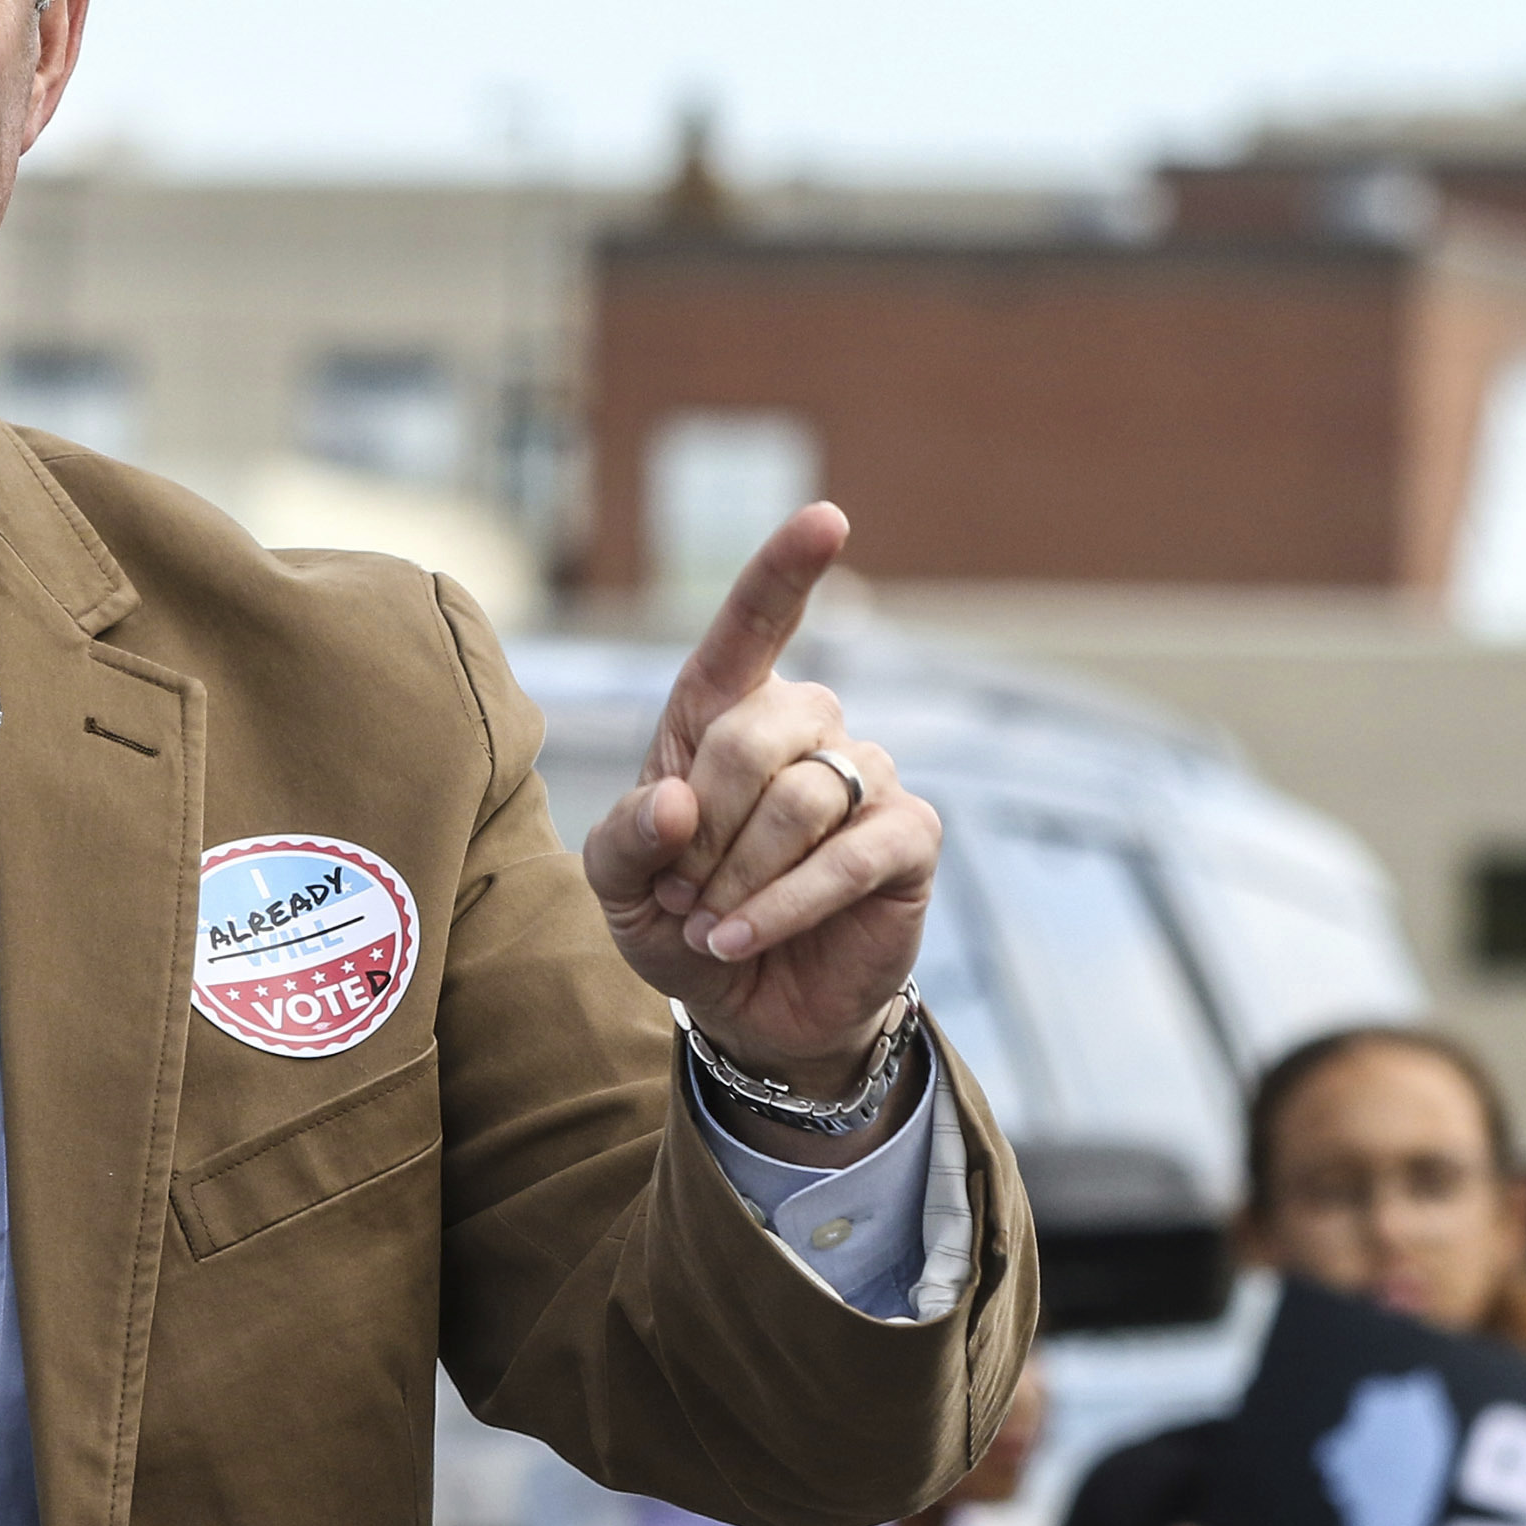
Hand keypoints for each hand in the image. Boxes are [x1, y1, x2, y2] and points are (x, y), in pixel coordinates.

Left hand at [583, 504, 937, 1087]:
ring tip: (714, 918)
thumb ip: (622, 839)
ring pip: (800, 798)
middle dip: (703, 826)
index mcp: (722, 713)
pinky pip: (853, 853)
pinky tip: (743, 938)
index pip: (753, 627)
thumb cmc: (678, 920)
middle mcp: (802, 727)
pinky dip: (786, 903)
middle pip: (753, 733)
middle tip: (682, 889)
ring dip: (739, 875)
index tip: (825, 520)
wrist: (744, 1005)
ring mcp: (863, 776)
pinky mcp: (908, 837)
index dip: (785, 572)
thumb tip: (672, 802)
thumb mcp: (617, 886)